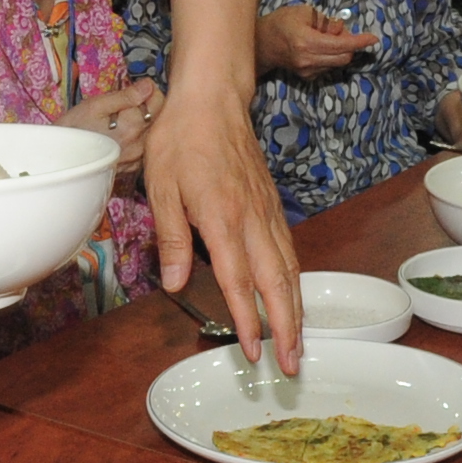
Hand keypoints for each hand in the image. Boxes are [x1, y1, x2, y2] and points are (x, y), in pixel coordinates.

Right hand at [59, 78, 160, 173]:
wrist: (60, 159)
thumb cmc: (74, 128)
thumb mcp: (96, 105)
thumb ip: (125, 96)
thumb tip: (149, 85)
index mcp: (132, 126)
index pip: (160, 101)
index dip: (150, 90)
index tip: (136, 88)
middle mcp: (140, 145)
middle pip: (160, 117)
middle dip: (148, 106)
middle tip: (128, 102)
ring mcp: (137, 159)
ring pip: (154, 132)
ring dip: (144, 122)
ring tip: (124, 119)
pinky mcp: (132, 167)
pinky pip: (145, 147)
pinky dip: (139, 138)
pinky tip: (123, 135)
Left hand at [144, 83, 302, 370]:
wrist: (213, 98)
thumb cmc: (182, 140)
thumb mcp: (161, 187)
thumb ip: (171, 238)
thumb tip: (173, 285)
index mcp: (222, 218)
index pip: (238, 281)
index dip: (248, 320)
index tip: (253, 351)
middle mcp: (252, 219)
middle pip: (276, 282)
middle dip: (286, 327)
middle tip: (292, 364)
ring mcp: (267, 211)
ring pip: (289, 268)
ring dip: (296, 309)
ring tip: (300, 342)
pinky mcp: (271, 204)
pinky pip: (289, 249)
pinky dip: (295, 279)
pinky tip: (293, 295)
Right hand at [256, 5, 376, 77]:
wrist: (261, 43)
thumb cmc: (282, 22)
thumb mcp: (304, 12)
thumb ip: (327, 22)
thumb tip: (342, 31)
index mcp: (307, 41)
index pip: (341, 44)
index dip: (360, 41)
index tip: (373, 39)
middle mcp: (308, 59)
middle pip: (344, 57)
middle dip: (350, 45)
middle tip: (339, 30)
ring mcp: (307, 71)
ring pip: (338, 64)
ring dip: (340, 51)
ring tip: (324, 38)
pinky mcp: (306, 77)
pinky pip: (329, 67)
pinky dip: (331, 57)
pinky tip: (318, 48)